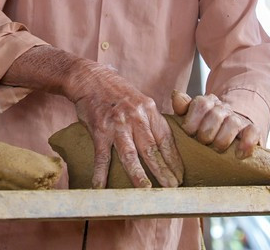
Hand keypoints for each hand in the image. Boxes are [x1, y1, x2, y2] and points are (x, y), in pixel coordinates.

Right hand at [71, 64, 183, 188]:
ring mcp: (117, 124)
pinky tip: (101, 186)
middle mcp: (135, 117)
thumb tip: (163, 144)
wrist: (90, 78)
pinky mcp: (99, 130)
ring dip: (138, 175)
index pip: (165, 138)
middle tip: (172, 187)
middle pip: (151, 148)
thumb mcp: (140, 100)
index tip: (179, 175)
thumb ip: (150, 120)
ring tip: (146, 191)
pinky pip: (102, 155)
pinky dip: (101, 173)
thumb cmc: (117, 92)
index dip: (174, 159)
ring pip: (130, 154)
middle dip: (163, 170)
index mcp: (148, 110)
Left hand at [172, 90, 259, 158]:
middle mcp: (224, 109)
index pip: (201, 103)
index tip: (188, 132)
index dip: (193, 119)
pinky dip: (246, 143)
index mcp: (208, 103)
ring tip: (217, 149)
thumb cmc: (203, 129)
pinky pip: (253, 132)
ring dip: (223, 139)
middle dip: (206, 132)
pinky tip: (239, 155)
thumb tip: (176, 96)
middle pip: (216, 114)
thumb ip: (182, 107)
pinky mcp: (252, 131)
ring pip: (233, 123)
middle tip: (202, 142)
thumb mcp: (190, 118)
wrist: (228, 134)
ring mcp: (239, 119)